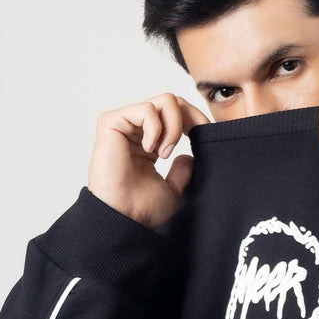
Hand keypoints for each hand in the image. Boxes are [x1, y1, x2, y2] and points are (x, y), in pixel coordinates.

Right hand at [87, 93, 211, 228]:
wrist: (125, 218)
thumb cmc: (142, 209)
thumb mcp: (173, 190)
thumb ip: (182, 171)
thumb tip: (189, 155)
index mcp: (149, 144)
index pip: (176, 115)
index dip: (195, 119)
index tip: (208, 133)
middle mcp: (136, 131)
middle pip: (172, 102)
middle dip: (190, 117)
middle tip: (193, 139)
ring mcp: (124, 125)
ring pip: (164, 101)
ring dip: (173, 127)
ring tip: (164, 153)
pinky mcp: (111, 122)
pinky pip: (146, 109)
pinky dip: (155, 128)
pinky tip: (150, 150)